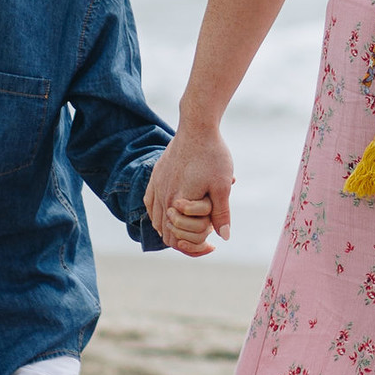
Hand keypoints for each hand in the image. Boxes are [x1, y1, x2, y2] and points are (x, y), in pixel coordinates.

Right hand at [145, 126, 234, 245]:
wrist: (197, 127)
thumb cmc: (212, 155)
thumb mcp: (222, 186)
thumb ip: (221, 214)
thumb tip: (224, 237)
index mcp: (177, 204)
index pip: (177, 241)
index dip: (194, 248)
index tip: (211, 244)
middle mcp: (163, 197)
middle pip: (165, 234)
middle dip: (184, 239)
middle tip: (205, 236)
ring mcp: (156, 186)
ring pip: (156, 220)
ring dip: (172, 227)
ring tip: (191, 226)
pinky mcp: (156, 176)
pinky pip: (151, 204)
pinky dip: (159, 214)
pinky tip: (172, 212)